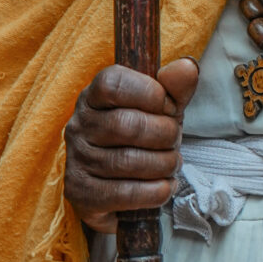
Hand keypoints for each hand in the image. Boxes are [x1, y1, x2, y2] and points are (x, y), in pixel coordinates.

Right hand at [63, 57, 199, 232]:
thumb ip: (176, 85)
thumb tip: (187, 67)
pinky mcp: (80, 194)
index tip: (170, 107)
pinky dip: (154, 192)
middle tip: (176, 140)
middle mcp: (79, 125)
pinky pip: (123, 193)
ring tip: (173, 164)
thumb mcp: (162, 105)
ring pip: (127, 161)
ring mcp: (76, 160)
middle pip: (125, 125)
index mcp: (94, 95)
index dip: (150, 93)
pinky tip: (165, 187)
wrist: (121, 180)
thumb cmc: (144, 132)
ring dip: (163, 164)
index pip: (113, 83)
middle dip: (164, 133)